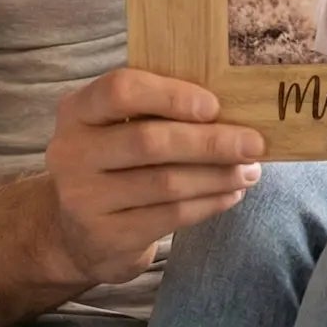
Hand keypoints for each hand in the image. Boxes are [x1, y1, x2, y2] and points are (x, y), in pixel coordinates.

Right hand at [41, 68, 264, 285]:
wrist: (75, 232)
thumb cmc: (115, 164)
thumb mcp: (117, 128)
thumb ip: (156, 111)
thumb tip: (233, 105)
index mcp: (77, 112)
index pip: (120, 90)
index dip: (171, 95)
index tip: (214, 106)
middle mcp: (72, 153)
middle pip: (149, 141)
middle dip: (210, 142)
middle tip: (254, 143)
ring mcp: (85, 199)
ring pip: (166, 183)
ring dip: (218, 175)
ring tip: (250, 171)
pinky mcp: (107, 237)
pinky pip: (170, 216)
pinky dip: (209, 203)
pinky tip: (230, 194)